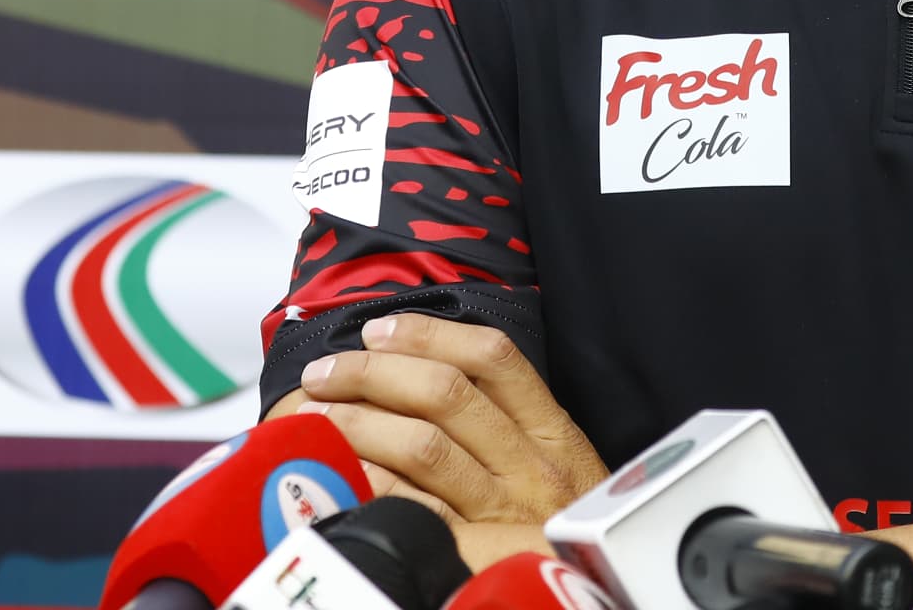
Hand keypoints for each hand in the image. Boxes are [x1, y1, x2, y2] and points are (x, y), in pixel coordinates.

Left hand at [296, 314, 608, 525]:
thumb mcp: (562, 468)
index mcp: (553, 434)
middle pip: (446, 394)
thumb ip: (513, 424)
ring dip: (359, 420)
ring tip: (318, 412)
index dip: (429, 335)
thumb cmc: (565, 530)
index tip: (382, 330)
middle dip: (374, 371)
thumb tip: (432, 375)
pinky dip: (370, 479)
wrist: (594, 591)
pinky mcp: (473, 550)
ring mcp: (501, 510)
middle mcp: (529, 466)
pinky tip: (338, 467)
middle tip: (327, 370)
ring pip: (423, 445)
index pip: (493, 359)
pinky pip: (411, 505)